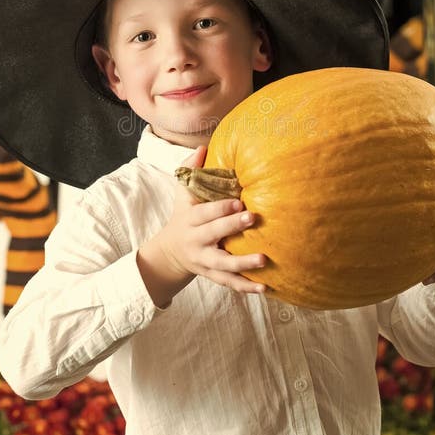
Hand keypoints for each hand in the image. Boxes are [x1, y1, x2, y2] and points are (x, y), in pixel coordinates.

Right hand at [138, 146, 265, 302]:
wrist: (169, 253)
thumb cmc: (183, 217)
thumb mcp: (181, 194)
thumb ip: (191, 170)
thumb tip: (204, 147)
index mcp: (189, 219)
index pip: (205, 213)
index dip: (221, 208)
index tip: (239, 201)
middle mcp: (196, 241)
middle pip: (213, 234)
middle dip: (232, 227)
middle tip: (253, 218)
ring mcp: (204, 261)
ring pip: (223, 265)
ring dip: (243, 264)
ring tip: (264, 259)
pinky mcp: (212, 276)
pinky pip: (229, 283)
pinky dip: (246, 287)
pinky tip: (264, 287)